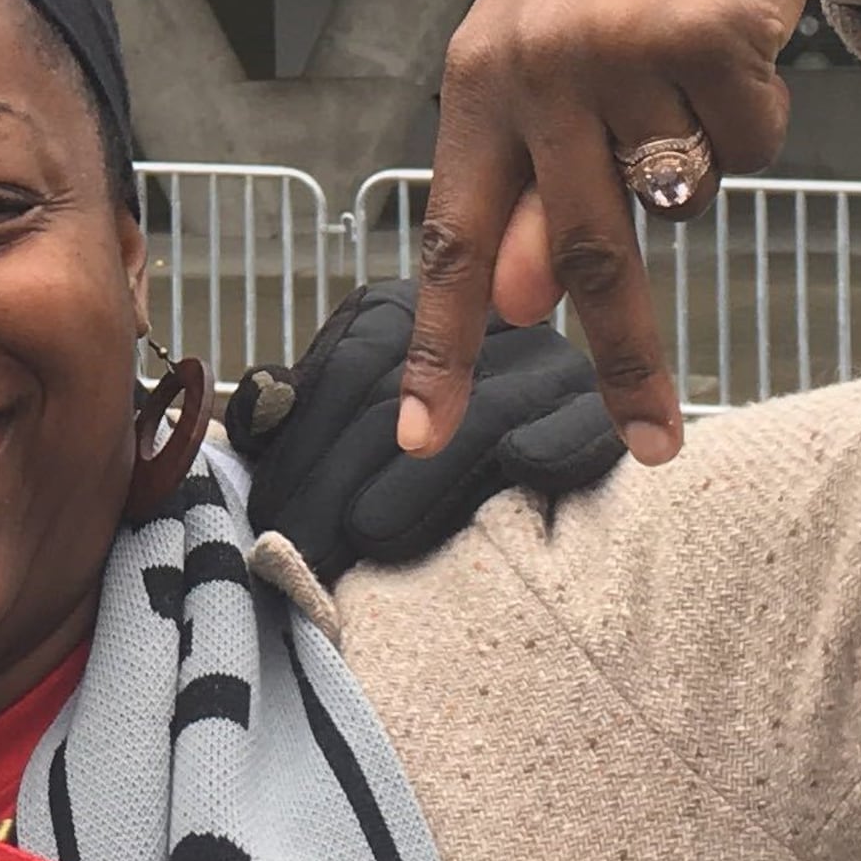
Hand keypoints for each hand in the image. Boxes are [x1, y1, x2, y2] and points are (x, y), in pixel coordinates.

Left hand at [225, 291, 623, 576]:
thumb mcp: (343, 437)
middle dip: (341, 475)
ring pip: (480, 411)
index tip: (271, 516)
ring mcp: (546, 365)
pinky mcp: (601, 409)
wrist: (549, 515)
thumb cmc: (424, 486)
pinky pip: (577, 421)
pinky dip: (551, 442)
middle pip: (405, 388)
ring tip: (369, 535)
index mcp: (408, 314)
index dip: (303, 444)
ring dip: (422, 480)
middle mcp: (477, 324)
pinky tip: (520, 468)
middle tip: (304, 546)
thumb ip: (294, 415)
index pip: (351, 365)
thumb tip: (259, 404)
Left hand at [397, 0, 860, 472]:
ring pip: (683, 196)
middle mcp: (536, 63)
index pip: (451, 234)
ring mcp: (620, 46)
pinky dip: (755, 116)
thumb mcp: (550, 68)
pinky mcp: (708, 33)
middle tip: (655, 442)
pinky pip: (749, 148)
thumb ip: (526, 181)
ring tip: (687, 71)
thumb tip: (515, 306)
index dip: (439, 343)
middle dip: (625, 357)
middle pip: (580, 251)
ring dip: (700, 161)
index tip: (420, 437)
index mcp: (477, 77)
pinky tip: (734, 38)